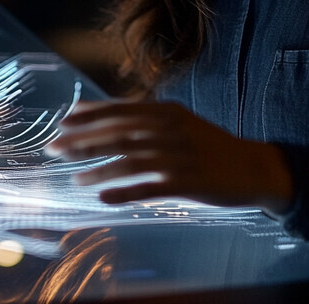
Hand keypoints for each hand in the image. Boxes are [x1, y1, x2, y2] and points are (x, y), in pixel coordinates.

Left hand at [48, 99, 292, 214]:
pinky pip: (150, 187)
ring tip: (75, 179)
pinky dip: (124, 192)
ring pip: (129, 161)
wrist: (254, 166)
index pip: (118, 110)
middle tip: (54, 148)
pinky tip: (103, 198)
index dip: (88, 115)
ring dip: (97, 170)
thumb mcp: (177, 120)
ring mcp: (179, 156)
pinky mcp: (189, 183)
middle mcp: (170, 129)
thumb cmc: (206, 144)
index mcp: (165, 110)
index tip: (61, 121)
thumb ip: (141, 115)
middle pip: (117, 133)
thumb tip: (99, 114)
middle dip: (82, 141)